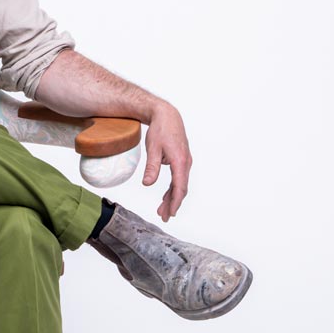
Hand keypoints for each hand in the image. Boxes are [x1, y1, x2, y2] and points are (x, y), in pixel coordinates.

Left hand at [142, 102, 191, 221]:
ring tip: (162, 211)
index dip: (175, 202)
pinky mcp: (181, 160)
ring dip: (172, 198)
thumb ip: (152, 167)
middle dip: (173, 204)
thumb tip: (147, 184)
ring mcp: (185, 161)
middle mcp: (186, 163)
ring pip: (180, 184)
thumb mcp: (153, 148)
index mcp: (180, 161)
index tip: (170, 214)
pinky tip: (165, 196)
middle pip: (181, 189)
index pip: (179, 187)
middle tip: (164, 217)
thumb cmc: (160, 130)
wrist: (167, 115)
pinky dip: (173, 188)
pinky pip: (178, 178)